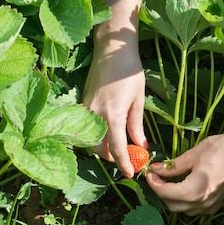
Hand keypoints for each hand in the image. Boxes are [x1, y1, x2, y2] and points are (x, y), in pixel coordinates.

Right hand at [82, 41, 146, 177]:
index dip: (125, 164)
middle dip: (112, 158)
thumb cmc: (129, 72)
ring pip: (91, 141)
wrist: (110, 50)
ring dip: (103, 149)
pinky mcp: (82, 105)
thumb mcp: (138, 100)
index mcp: (113, 116)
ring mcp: (86, 111)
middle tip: (127, 159)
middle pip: (100, 150)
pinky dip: (96, 137)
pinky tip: (108, 134)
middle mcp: (95, 116)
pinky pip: (87, 129)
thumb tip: (142, 146)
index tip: (132, 174)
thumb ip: (137, 126)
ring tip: (119, 147)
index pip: (117, 149)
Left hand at [145, 130, 223, 215]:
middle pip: (171, 204)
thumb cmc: (222, 149)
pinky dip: (185, 201)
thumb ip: (172, 167)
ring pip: (183, 209)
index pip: (164, 193)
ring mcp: (211, 206)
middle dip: (161, 191)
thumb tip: (156, 170)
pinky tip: (184, 186)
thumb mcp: (192, 155)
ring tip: (168, 181)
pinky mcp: (217, 204)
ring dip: (172, 198)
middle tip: (156, 176)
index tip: (149, 172)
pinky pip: (195, 208)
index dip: (153, 182)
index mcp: (194, 191)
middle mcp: (202, 203)